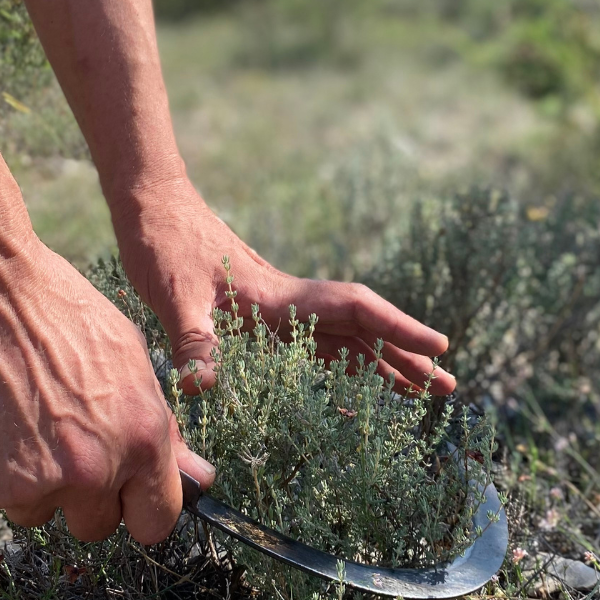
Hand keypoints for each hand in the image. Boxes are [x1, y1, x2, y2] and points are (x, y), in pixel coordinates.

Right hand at [0, 234, 213, 543]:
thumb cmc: (54, 309)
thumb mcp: (128, 358)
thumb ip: (162, 429)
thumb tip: (200, 481)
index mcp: (140, 436)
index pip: (156, 521)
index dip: (137, 507)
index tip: (121, 494)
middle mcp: (92, 469)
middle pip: (95, 525)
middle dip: (80, 492)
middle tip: (55, 435)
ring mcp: (31, 483)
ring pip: (37, 511)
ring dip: (28, 479)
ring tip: (12, 414)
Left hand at [115, 176, 455, 394]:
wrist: (150, 206)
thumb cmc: (162, 244)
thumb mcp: (173, 296)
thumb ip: (192, 340)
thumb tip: (199, 387)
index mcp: (280, 297)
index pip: (355, 310)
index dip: (399, 328)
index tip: (440, 347)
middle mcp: (290, 303)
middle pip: (362, 330)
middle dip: (405, 357)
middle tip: (448, 388)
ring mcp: (279, 310)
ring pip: (343, 340)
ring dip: (382, 365)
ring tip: (421, 393)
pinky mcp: (261, 316)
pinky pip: (314, 346)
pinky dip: (342, 366)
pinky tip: (353, 387)